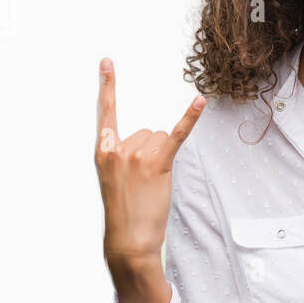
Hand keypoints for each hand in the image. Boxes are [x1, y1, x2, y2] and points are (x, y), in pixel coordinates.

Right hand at [95, 57, 205, 268]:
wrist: (128, 240)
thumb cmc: (124, 212)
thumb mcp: (113, 179)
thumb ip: (124, 155)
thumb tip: (149, 140)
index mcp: (103, 152)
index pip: (106, 113)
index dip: (107, 86)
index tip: (107, 63)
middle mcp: (118, 149)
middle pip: (149, 132)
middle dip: (152, 153)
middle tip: (144, 182)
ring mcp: (137, 156)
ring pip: (163, 138)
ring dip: (164, 158)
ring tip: (152, 184)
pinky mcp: (158, 164)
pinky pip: (177, 135)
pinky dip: (190, 118)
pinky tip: (199, 102)